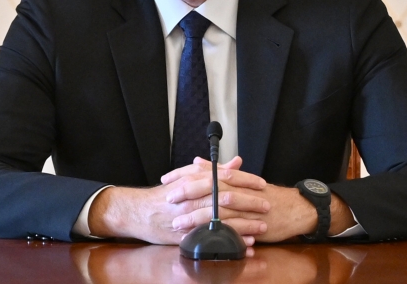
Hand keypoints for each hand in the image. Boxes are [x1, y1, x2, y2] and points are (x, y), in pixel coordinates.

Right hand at [86, 157, 267, 244]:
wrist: (139, 211)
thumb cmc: (165, 194)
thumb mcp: (188, 176)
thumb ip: (213, 169)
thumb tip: (236, 162)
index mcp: (194, 180)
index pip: (225, 177)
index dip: (245, 180)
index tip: (262, 184)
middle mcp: (193, 197)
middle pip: (226, 198)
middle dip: (249, 202)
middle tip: (266, 206)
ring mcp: (190, 216)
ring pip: (221, 219)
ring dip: (243, 224)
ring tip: (261, 227)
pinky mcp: (187, 234)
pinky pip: (212, 238)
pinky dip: (229, 241)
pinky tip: (244, 244)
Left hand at [167, 160, 354, 242]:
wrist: (293, 208)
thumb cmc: (266, 195)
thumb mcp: (241, 180)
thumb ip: (217, 171)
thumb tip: (196, 162)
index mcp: (232, 177)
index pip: (203, 172)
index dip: (183, 175)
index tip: (166, 179)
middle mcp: (236, 188)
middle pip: (207, 187)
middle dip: (185, 193)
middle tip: (167, 198)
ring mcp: (243, 206)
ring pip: (215, 209)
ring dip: (194, 217)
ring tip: (177, 223)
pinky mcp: (249, 222)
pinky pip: (228, 228)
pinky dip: (213, 232)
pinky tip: (200, 238)